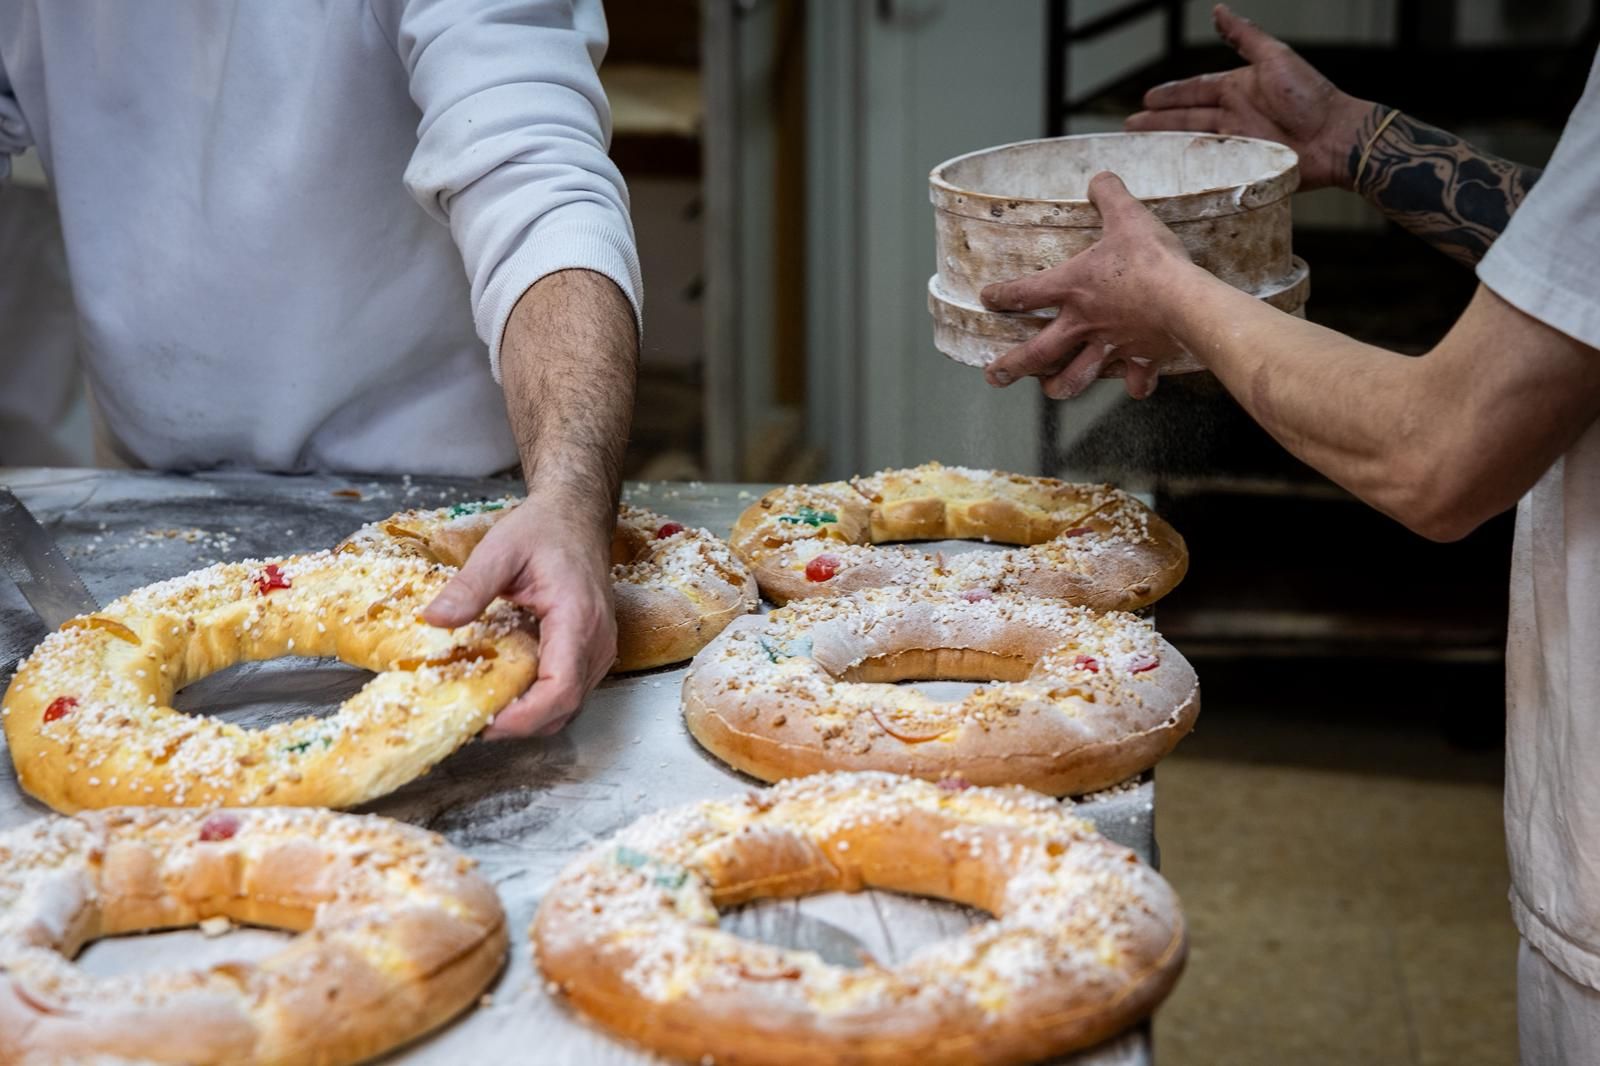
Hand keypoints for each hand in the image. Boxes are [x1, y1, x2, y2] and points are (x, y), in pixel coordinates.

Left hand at [423, 498, 615, 738]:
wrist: (577, 517)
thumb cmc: (546, 530)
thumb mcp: (500, 549)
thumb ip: (469, 586)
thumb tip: (434, 619)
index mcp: (577, 618)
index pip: (560, 688)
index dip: (525, 716)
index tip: (486, 720)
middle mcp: (596, 641)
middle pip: (564, 708)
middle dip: (519, 724)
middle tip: (471, 720)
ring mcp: (598, 649)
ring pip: (568, 706)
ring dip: (528, 716)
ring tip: (483, 706)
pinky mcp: (590, 652)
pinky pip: (568, 690)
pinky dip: (537, 700)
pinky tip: (505, 688)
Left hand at [981, 172, 1196, 399]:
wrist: (1185, 300)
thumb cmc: (1150, 259)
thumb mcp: (1128, 215)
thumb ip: (1109, 194)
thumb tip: (1099, 177)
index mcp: (1072, 287)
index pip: (1025, 292)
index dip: (1002, 295)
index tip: (988, 299)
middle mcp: (1083, 323)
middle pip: (1037, 353)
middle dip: (1011, 366)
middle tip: (993, 376)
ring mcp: (1110, 347)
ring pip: (1075, 378)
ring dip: (1059, 387)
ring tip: (1049, 390)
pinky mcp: (1141, 360)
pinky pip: (1134, 380)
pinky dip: (1134, 385)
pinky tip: (1133, 386)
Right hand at [1124, 4, 1372, 190]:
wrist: (1334, 137)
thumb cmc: (1310, 96)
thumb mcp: (1275, 58)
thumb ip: (1244, 37)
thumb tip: (1219, 10)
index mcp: (1239, 87)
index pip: (1195, 90)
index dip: (1170, 94)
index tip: (1146, 99)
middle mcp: (1235, 114)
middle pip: (1186, 118)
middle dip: (1157, 122)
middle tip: (1129, 128)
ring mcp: (1237, 141)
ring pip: (1192, 141)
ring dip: (1164, 144)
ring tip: (1138, 147)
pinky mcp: (1243, 165)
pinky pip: (1208, 165)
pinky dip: (1187, 167)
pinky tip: (1168, 171)